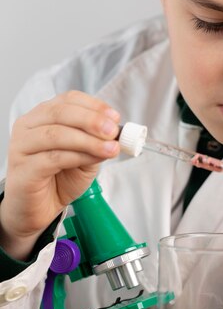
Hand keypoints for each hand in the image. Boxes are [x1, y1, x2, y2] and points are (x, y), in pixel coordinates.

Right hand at [0, 90, 120, 259]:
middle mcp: (28, 126)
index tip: (114, 117)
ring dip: (88, 140)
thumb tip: (115, 132)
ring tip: (110, 148)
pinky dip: (78, 156)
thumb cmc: (60, 178)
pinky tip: (93, 160)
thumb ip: (96, 141)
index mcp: (43, 115)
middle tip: (113, 131)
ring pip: (57, 134)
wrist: (40, 209)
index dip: (94, 105)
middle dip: (92, 120)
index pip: (68, 99)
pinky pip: (53, 158)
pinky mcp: (23, 169)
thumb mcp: (86, 155)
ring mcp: (21, 147)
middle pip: (61, 112)